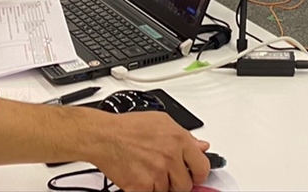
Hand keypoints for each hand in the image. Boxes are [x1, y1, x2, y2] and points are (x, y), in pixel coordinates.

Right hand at [90, 111, 209, 191]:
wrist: (105, 137)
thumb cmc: (129, 127)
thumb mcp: (162, 122)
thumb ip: (186, 136)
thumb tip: (201, 146)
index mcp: (179, 140)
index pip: (202, 167)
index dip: (199, 174)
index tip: (195, 175)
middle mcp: (170, 157)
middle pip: (186, 185)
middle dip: (178, 182)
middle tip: (167, 173)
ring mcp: (157, 173)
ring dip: (160, 186)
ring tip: (149, 170)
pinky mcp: (142, 187)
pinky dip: (147, 190)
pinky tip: (141, 177)